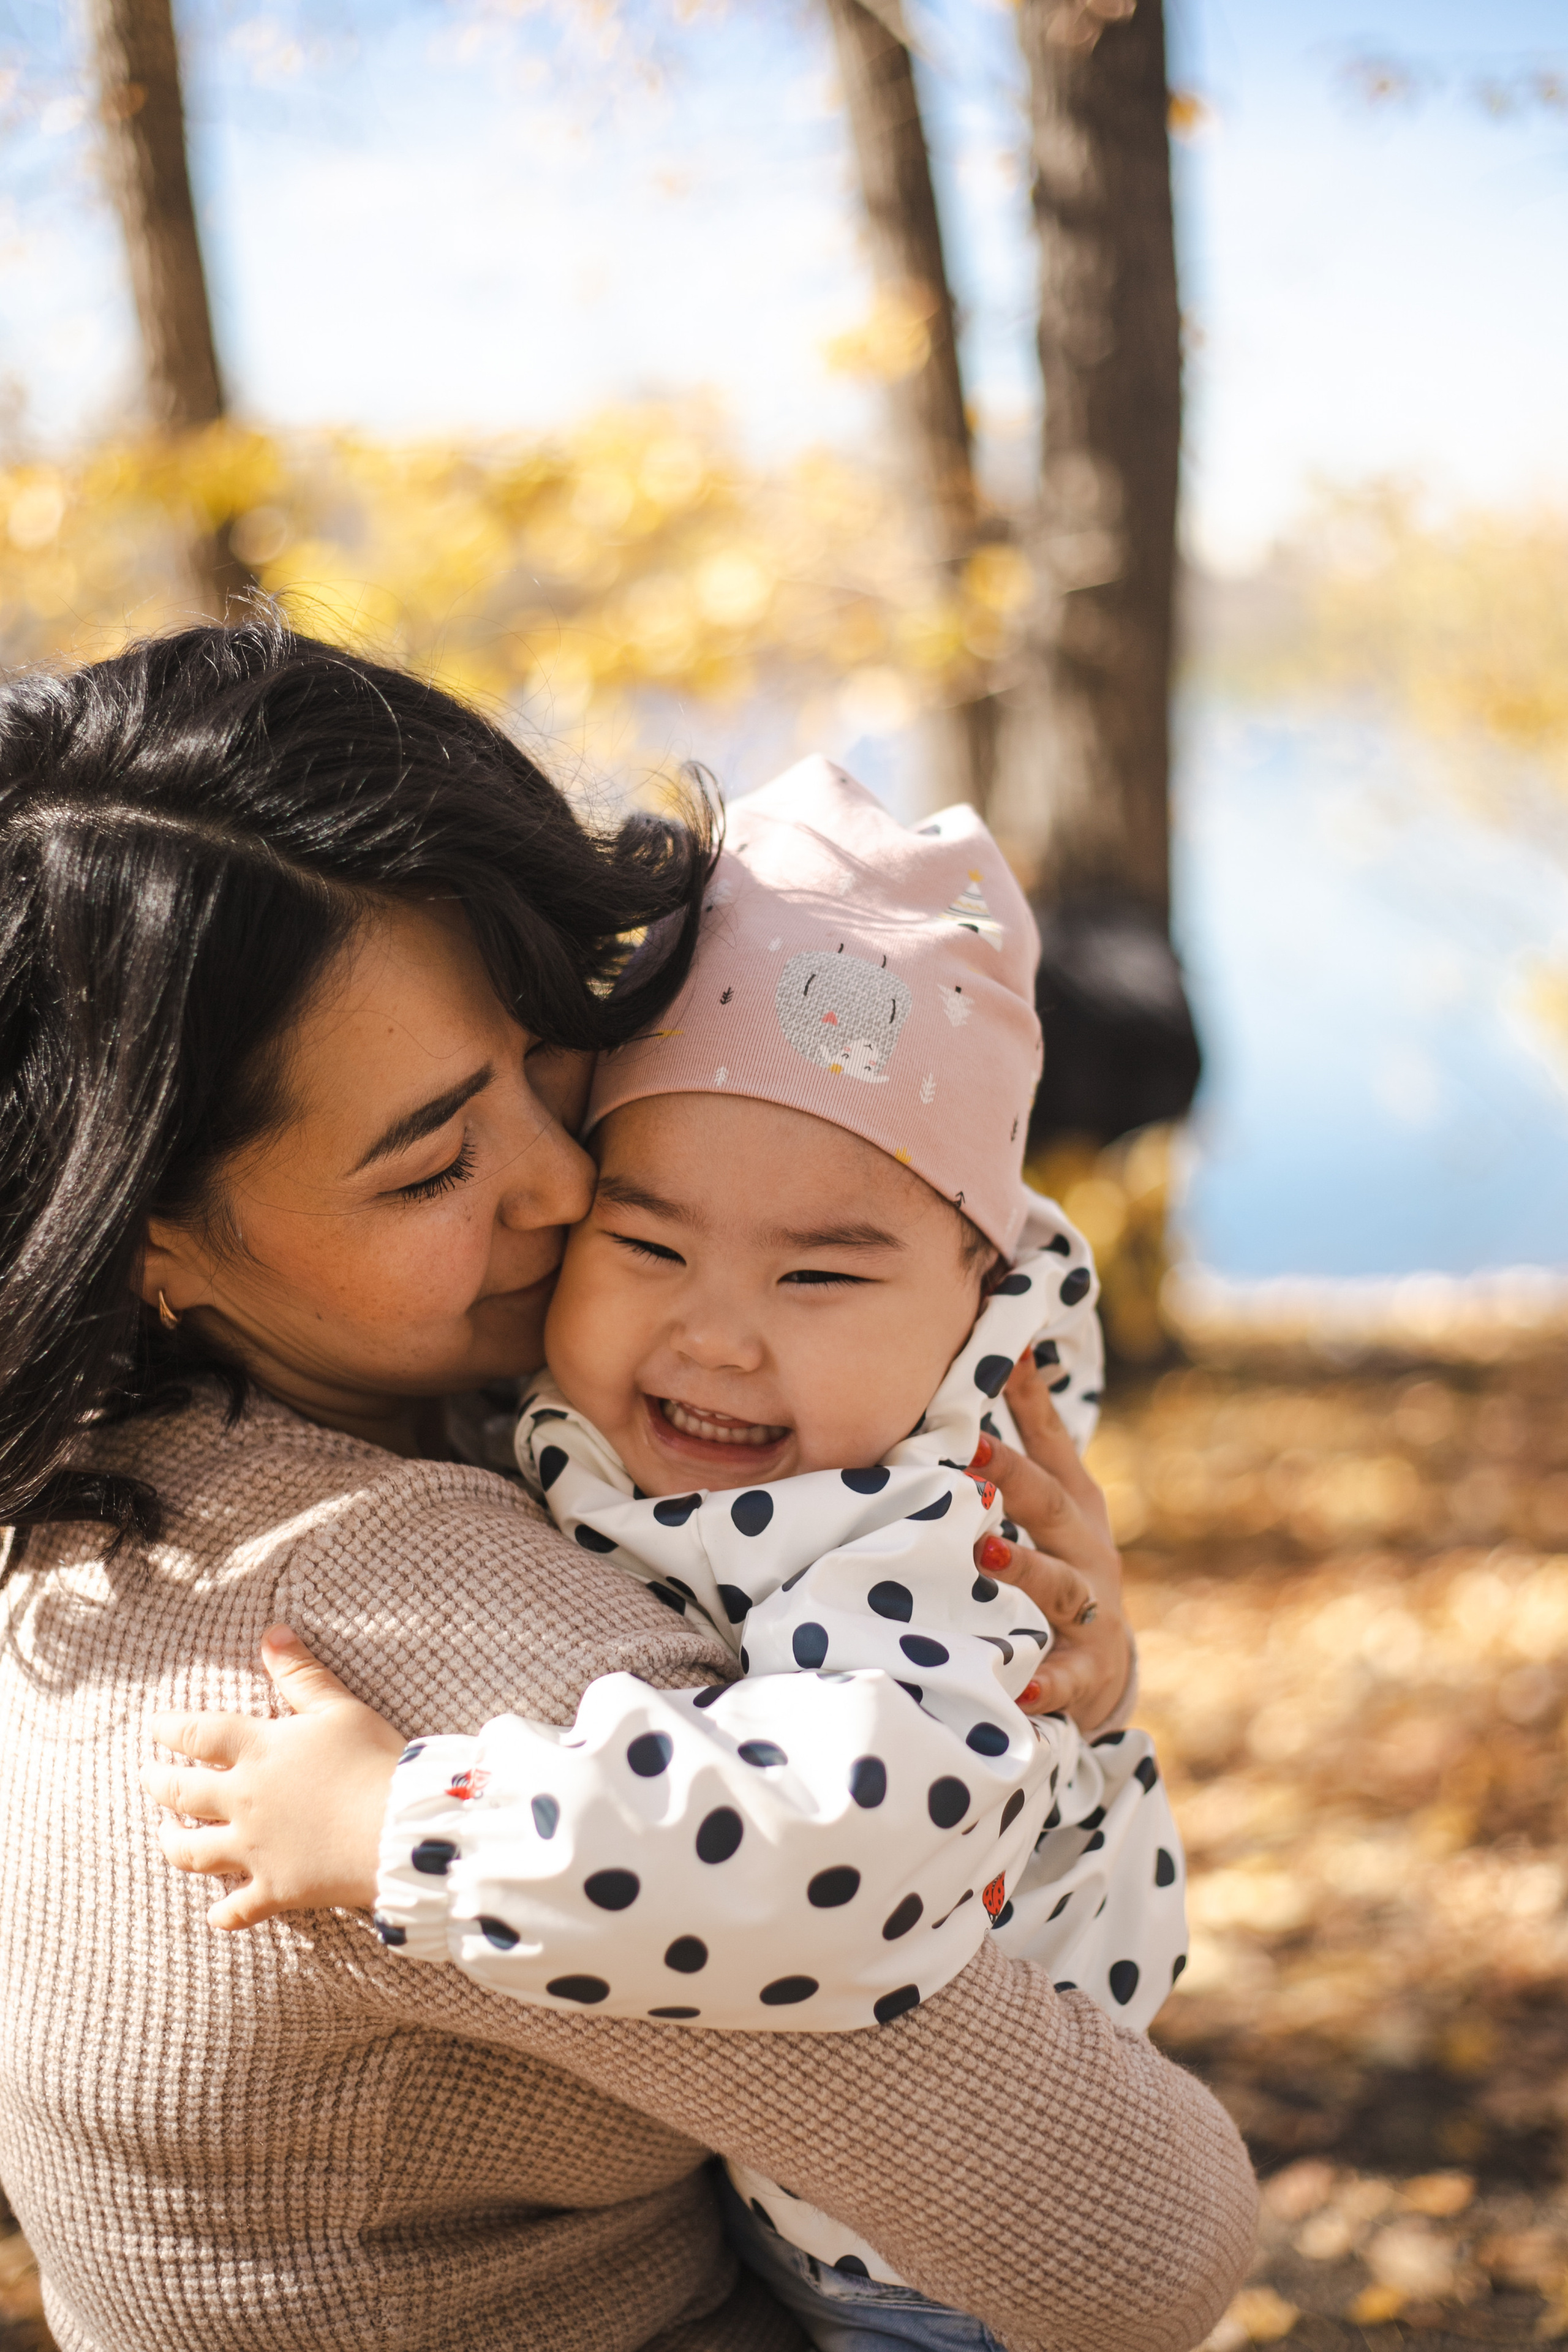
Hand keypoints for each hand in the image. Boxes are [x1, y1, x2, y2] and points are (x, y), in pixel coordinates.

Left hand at [141, 1626, 405, 1930]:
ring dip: (174, 1844)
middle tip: (147, 1778)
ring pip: (195, 1852)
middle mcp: (244, 1801)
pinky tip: (216, 1914)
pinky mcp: (275, 1889)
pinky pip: (237, 1909)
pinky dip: (223, 1914)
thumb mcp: (339, 1708)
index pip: (198, 1734)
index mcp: (258, 1751)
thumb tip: (271, 1632)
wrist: (398, 1830)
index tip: (154, 1727)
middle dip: (159, 1784)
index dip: (171, 1729)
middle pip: (184, 1793)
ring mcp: (255, 1849)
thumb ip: (301, 1673)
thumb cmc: (374, 1760)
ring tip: (165, 1836)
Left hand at [968, 1351, 1130, 1734]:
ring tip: (984, 1552)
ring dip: (1023, 1567)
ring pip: (1059, 1585)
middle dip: (1013, 1476)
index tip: (1007, 1356)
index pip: (1052, 1447)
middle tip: (971, 1447)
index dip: (1029, 1403)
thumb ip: (1034, 1435)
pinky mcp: (1085, 1672)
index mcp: (1077, 1508)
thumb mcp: (1061, 1501)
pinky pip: (1064, 1678)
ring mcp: (1091, 1611)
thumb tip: (1015, 1352)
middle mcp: (1088, 1552)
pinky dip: (1043, 1682)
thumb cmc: (1068, 1565)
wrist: (1107, 1669)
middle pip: (1051, 1506)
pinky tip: (1019, 1687)